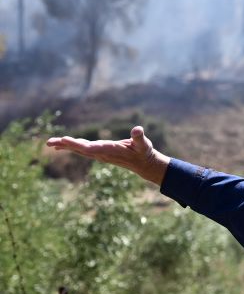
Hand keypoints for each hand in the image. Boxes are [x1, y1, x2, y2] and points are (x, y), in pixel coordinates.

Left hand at [46, 126, 170, 185]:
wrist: (142, 164)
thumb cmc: (143, 152)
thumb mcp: (144, 144)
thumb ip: (139, 137)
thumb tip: (138, 130)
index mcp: (111, 150)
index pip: (92, 148)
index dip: (78, 144)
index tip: (66, 141)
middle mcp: (102, 153)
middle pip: (81, 149)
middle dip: (67, 145)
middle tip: (51, 142)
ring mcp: (99, 154)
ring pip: (79, 150)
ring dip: (64, 146)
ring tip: (50, 143)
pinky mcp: (98, 153)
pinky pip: (81, 150)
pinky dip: (70, 147)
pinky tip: (60, 145)